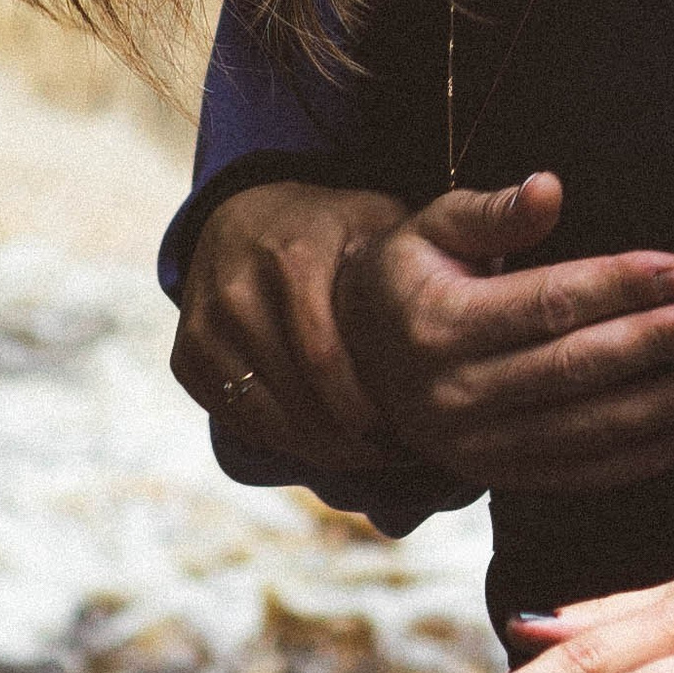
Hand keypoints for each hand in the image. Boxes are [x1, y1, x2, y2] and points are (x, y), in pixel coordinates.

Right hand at [172, 178, 410, 474]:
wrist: (241, 215)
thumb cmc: (331, 229)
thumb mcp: (377, 221)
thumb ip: (425, 250)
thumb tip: (487, 288)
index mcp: (292, 259)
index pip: (328, 359)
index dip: (368, 410)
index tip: (408, 433)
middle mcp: (238, 292)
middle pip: (299, 397)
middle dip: (351, 440)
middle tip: (394, 456)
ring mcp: (205, 325)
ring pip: (265, 417)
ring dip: (317, 449)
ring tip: (365, 457)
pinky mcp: (186, 354)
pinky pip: (236, 419)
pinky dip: (280, 440)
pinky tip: (321, 443)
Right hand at [333, 176, 673, 494]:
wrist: (359, 352)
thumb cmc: (413, 273)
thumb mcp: (433, 226)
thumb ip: (492, 210)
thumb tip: (549, 187)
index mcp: (440, 322)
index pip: (548, 302)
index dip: (621, 285)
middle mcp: (454, 392)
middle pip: (574, 367)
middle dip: (655, 343)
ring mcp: (474, 445)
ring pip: (583, 429)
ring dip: (660, 408)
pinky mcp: (494, 476)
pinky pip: (576, 475)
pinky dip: (637, 461)